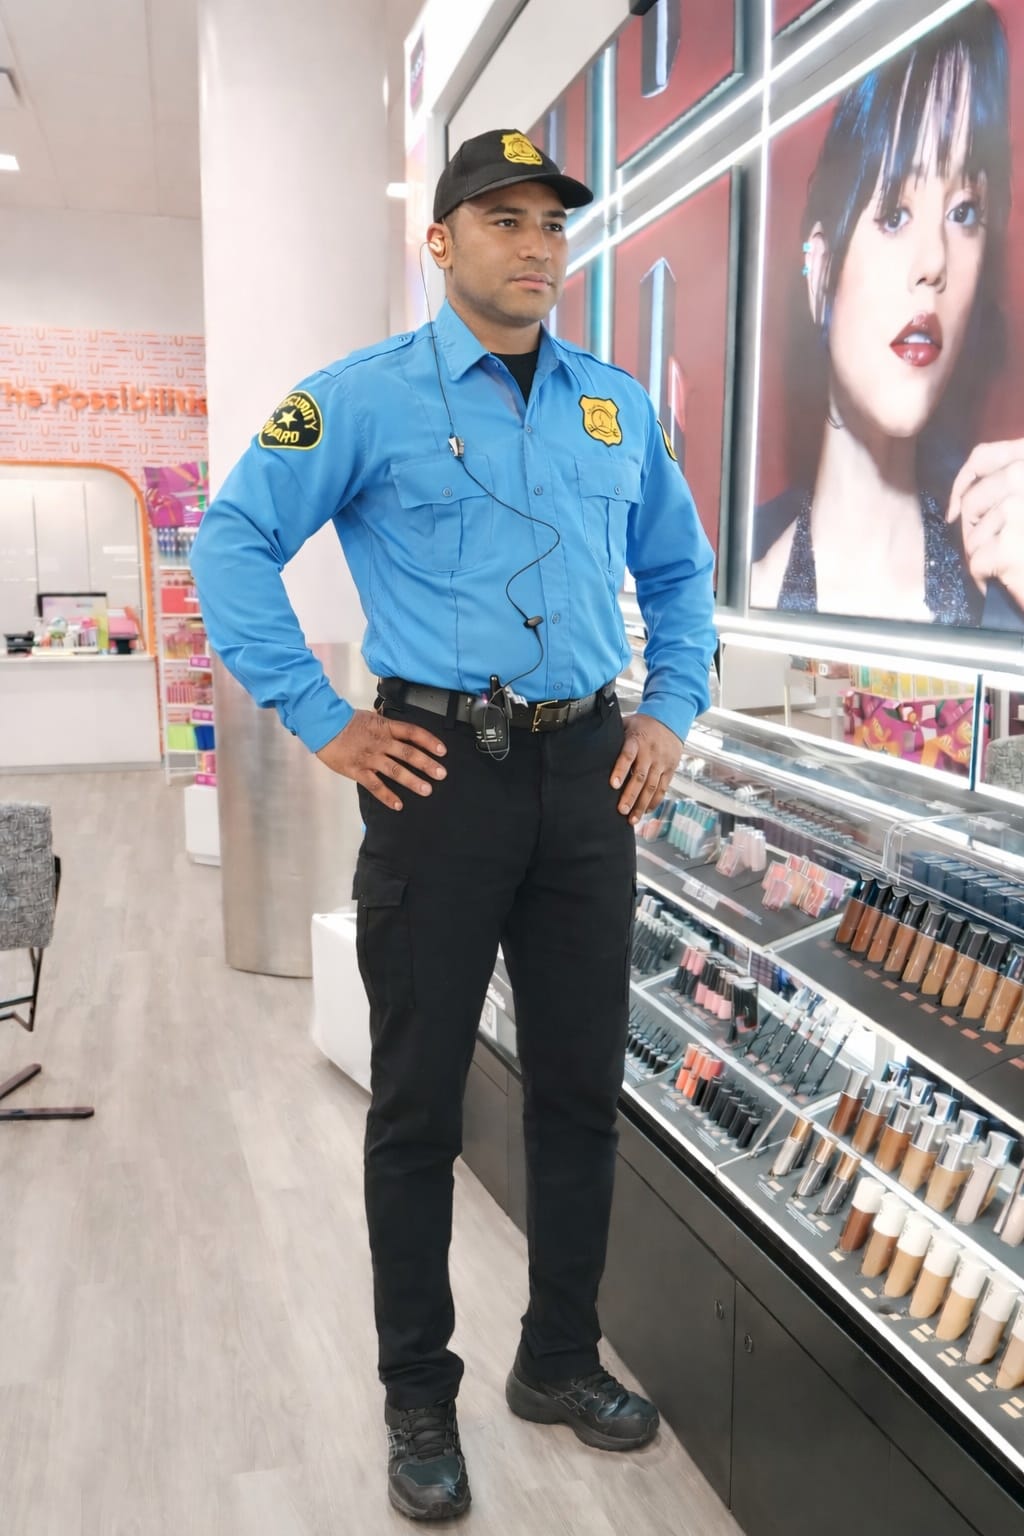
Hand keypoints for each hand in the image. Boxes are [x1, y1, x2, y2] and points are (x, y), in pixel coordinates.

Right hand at [316, 708, 446, 810]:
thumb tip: (395, 725)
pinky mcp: (358, 770)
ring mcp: (370, 758)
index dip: (429, 741)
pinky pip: (375, 785)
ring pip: (396, 771)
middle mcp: (381, 742)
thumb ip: (384, 723)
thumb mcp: (369, 717)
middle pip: (409, 753)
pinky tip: (398, 805)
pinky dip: (387, 796)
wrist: (322, 726)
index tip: (443, 751)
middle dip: (427, 764)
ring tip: (427, 790)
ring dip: (413, 781)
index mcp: (385, 727)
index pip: (413, 733)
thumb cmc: (344, 721)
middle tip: (441, 774)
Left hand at [610, 714, 682, 824]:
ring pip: (652, 787)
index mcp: (637, 740)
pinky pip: (663, 788)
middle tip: (621, 810)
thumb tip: (591, 747)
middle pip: (640, 777)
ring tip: (632, 819)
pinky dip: (654, 802)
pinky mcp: (670, 770)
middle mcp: (650, 752)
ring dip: (642, 805)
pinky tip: (646, 811)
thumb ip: (614, 737)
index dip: (620, 770)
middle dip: (631, 795)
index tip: (613, 784)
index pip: (628, 756)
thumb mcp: (626, 724)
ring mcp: (661, 762)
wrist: (670, 720)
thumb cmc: (642, 725)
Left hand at [948, 439, 1023, 607]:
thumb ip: (1006, 481)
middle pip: (973, 497)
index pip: (984, 455)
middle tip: (988, 547)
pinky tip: (1002, 580)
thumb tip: (964, 493)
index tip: (957, 506)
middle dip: (971, 526)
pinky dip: (983, 576)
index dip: (964, 480)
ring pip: (971, 530)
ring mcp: (1021, 507)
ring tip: (1007, 564)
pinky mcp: (1010, 547)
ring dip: (980, 553)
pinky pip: (976, 559)